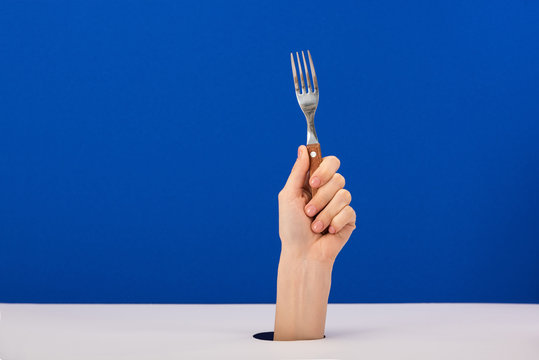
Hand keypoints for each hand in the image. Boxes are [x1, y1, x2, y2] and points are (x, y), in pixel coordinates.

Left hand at [278, 145, 356, 263]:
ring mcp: (340, 205)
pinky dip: (335, 222)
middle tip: (309, 210)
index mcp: (314, 182)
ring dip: (325, 213)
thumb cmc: (291, 227)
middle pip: (338, 177)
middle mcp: (328, 191)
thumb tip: (303, 147)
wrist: (302, 254)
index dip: (324, 169)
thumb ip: (298, 171)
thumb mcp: (288, 196)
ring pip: (344, 195)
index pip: (329, 162)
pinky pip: (349, 211)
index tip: (313, 181)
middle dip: (322, 196)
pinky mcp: (349, 219)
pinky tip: (327, 232)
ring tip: (315, 226)